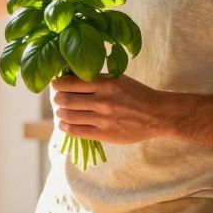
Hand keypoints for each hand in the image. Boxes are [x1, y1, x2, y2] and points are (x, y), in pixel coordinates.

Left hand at [51, 74, 169, 144]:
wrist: (157, 114)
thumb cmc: (135, 94)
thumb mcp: (117, 79)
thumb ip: (95, 79)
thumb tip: (67, 78)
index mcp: (105, 83)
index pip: (69, 82)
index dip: (57, 84)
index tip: (56, 85)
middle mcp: (102, 100)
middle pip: (65, 100)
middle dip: (57, 99)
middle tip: (58, 99)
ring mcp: (103, 118)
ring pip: (68, 116)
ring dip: (60, 114)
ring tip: (61, 112)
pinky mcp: (105, 134)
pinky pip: (77, 131)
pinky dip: (66, 127)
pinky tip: (65, 124)